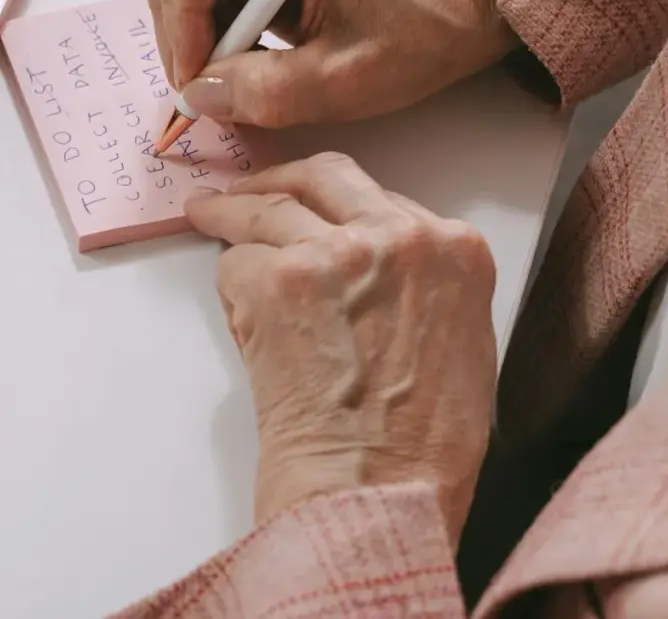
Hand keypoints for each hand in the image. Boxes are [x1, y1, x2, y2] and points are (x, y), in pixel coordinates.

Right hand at [147, 0, 515, 126]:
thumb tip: (196, 95)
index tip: (201, 78)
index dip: (179, 20)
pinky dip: (216, 33)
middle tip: (219, 90)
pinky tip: (252, 59)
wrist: (450, 15)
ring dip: (201, 38)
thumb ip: (264, 91)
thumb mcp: (341, 82)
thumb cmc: (412, 39)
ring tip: (242, 77)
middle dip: (187, 36)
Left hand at [187, 154, 496, 538]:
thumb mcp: (461, 344)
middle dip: (280, 180)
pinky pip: (237, 264)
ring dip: (232, 217)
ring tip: (205, 217)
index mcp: (455, 249)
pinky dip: (232, 290)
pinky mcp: (276, 280)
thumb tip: (375, 275)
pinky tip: (244, 323)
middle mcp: (398, 236)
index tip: (313, 206)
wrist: (379, 490)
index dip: (337, 205)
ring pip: (268, 212)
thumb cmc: (422, 447)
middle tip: (247, 190)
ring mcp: (334, 253)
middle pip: (324, 177)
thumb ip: (422, 287)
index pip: (382, 197)